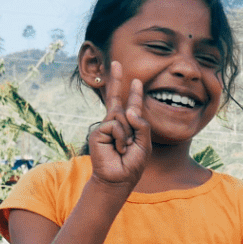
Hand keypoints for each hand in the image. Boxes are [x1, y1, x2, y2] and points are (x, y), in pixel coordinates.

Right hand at [87, 61, 150, 189]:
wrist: (117, 180)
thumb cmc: (131, 164)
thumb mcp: (144, 145)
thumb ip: (142, 127)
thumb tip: (128, 110)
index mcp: (129, 127)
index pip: (131, 107)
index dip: (134, 94)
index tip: (135, 80)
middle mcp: (116, 124)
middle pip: (117, 100)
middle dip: (118, 81)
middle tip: (119, 63)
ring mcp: (105, 127)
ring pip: (121, 118)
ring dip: (127, 136)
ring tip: (124, 149)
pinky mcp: (98, 132)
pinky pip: (114, 126)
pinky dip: (119, 138)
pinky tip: (117, 149)